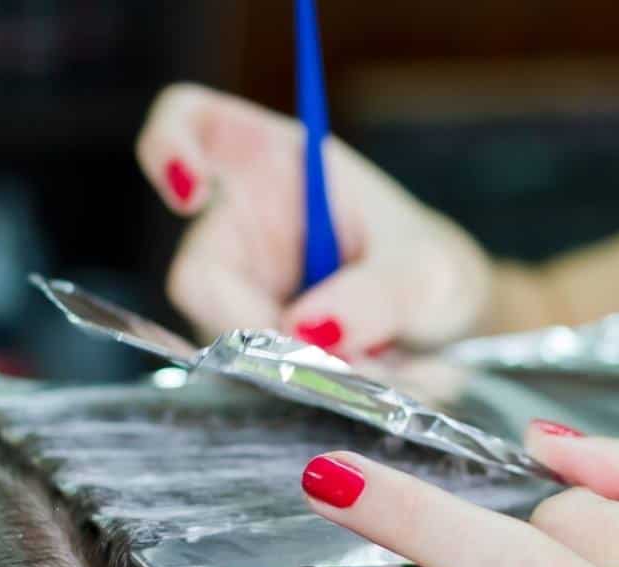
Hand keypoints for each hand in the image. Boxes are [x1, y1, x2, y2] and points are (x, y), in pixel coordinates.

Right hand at [136, 84, 492, 356]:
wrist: (448, 330)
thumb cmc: (433, 271)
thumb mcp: (428, 272)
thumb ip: (377, 294)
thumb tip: (305, 330)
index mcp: (274, 164)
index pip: (189, 122)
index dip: (170, 148)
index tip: (191, 193)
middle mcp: (241, 227)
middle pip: (200, 276)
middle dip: (260, 329)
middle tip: (331, 358)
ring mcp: (239, 293)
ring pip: (229, 344)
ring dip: (302, 372)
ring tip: (380, 369)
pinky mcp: (248, 349)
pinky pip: (257, 381)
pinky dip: (313, 393)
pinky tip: (368, 385)